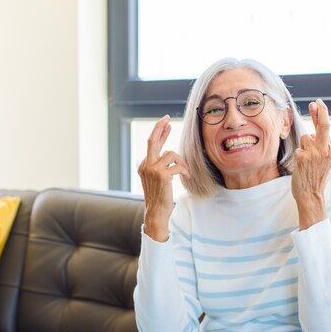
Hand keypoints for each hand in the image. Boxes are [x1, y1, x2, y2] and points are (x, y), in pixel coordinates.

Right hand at [138, 115, 189, 241]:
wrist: (156, 213)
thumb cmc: (160, 197)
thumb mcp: (158, 179)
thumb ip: (160, 165)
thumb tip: (168, 152)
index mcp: (144, 165)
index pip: (152, 145)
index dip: (159, 132)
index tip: (165, 122)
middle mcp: (145, 165)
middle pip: (152, 141)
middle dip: (159, 127)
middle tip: (167, 118)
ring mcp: (152, 170)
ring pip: (172, 154)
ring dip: (182, 162)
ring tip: (185, 171)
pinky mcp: (162, 175)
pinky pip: (178, 165)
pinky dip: (184, 170)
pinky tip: (186, 177)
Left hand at [291, 99, 330, 229]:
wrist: (311, 195)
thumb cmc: (314, 177)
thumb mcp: (323, 160)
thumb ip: (320, 145)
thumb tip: (312, 131)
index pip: (326, 127)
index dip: (321, 113)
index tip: (317, 103)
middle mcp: (325, 150)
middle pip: (323, 125)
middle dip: (320, 111)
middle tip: (315, 102)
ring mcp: (314, 154)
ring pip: (305, 137)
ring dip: (303, 145)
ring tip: (305, 160)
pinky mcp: (303, 158)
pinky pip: (298, 149)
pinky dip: (298, 155)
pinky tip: (301, 166)